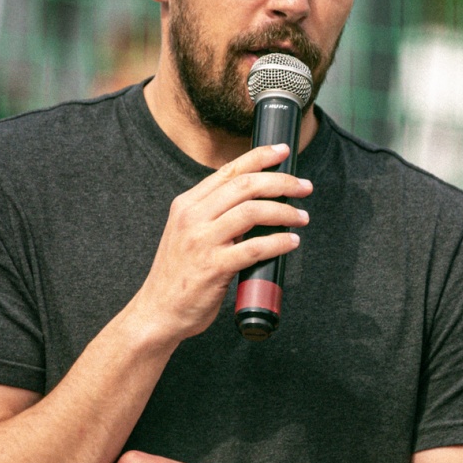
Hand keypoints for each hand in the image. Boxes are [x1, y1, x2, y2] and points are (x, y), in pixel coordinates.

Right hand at [130, 142, 310, 342]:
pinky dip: (279, 242)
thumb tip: (255, 204)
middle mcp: (192, 217)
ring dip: (284, 211)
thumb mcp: (187, 233)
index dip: (259, 157)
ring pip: (252, 212)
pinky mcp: (214, 267)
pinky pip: (255, 248)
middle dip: (281, 182)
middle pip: (245, 186)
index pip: (228, 171)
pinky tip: (291, 242)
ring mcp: (202, 241)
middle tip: (304, 187)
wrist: (158, 311)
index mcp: (187, 204)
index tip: (282, 151)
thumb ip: (213, 215)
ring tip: (302, 217)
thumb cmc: (179, 275)